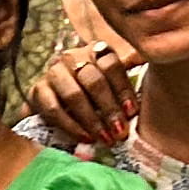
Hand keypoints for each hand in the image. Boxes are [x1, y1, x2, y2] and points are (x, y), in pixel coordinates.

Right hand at [23, 35, 138, 152]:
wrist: (54, 99)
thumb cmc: (91, 91)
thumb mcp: (112, 78)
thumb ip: (130, 68)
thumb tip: (151, 57)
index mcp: (94, 51)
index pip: (111, 64)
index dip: (123, 89)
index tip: (132, 112)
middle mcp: (72, 57)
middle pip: (93, 80)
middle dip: (109, 109)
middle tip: (120, 132)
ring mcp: (53, 73)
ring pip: (74, 95)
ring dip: (91, 120)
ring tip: (105, 138)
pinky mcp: (37, 91)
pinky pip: (54, 110)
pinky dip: (71, 126)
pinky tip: (85, 138)